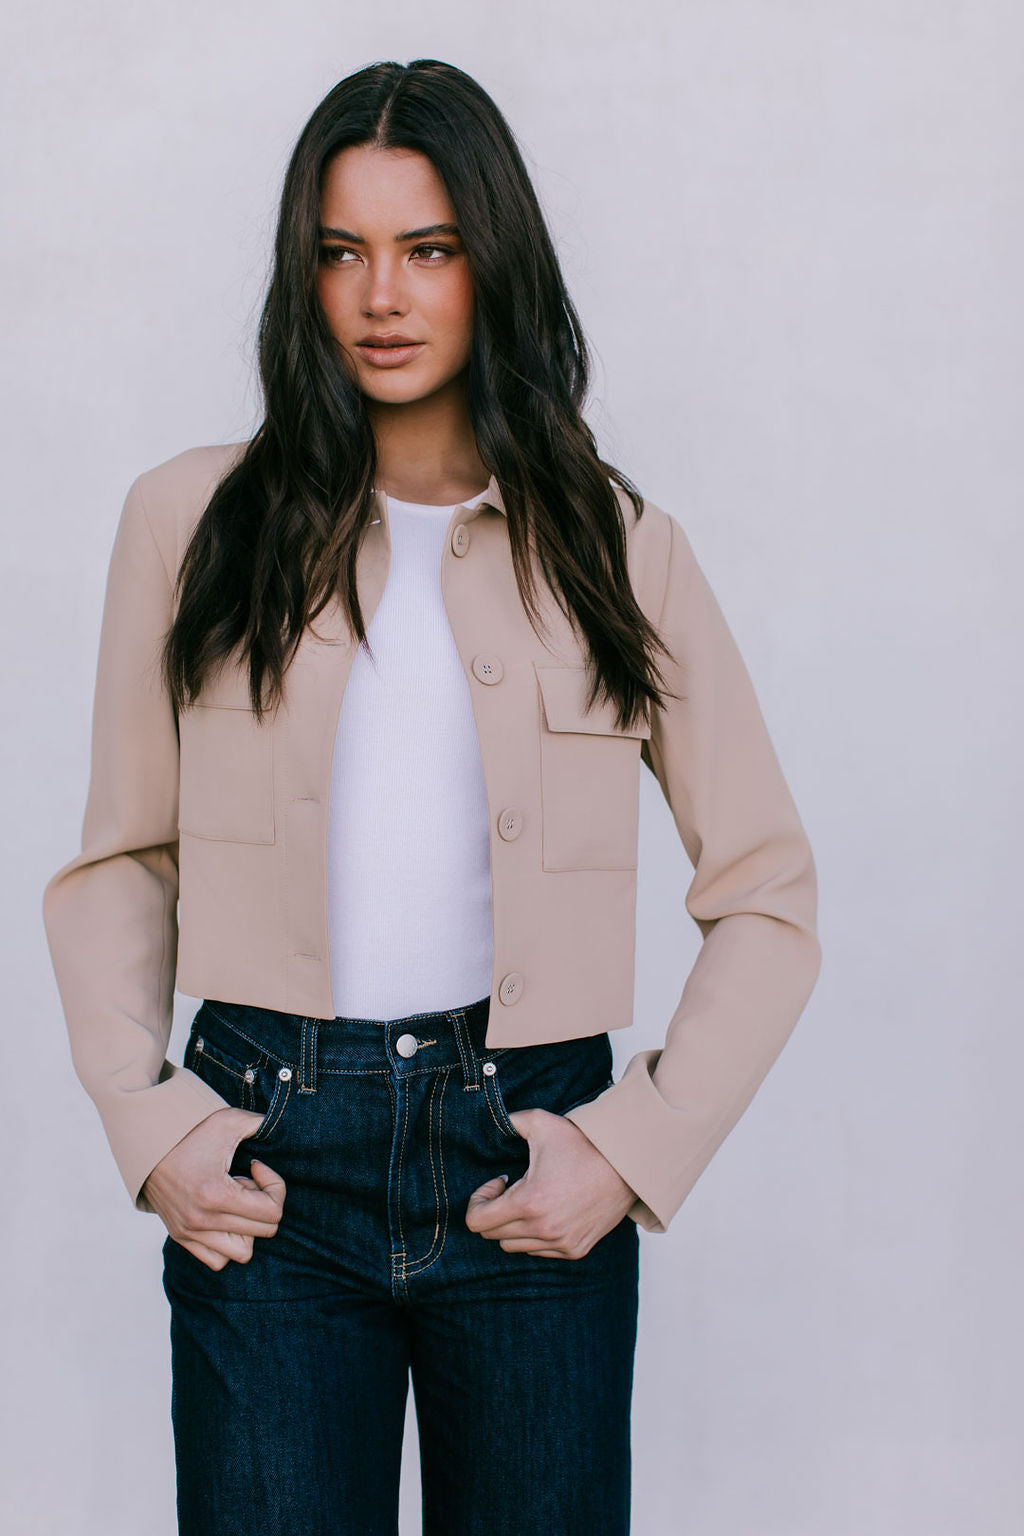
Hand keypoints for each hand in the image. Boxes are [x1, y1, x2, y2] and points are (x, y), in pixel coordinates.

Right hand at [141, 1107, 286, 1270]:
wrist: (147, 1141)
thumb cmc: (189, 1130)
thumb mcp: (229, 1120)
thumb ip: (261, 1123)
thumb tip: (283, 1128)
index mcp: (216, 1196)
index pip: (272, 1213)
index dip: (275, 1187)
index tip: (257, 1167)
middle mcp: (203, 1221)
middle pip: (263, 1231)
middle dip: (263, 1203)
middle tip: (245, 1181)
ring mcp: (190, 1232)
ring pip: (241, 1252)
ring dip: (248, 1227)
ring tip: (235, 1201)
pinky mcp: (180, 1236)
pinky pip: (217, 1259)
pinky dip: (228, 1243)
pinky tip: (224, 1215)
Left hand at [464, 1108, 636, 1259]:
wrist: (627, 1164)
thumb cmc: (583, 1143)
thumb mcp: (541, 1123)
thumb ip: (509, 1120)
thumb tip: (491, 1120)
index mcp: (529, 1202)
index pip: (476, 1222)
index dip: (479, 1200)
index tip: (499, 1181)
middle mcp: (543, 1229)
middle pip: (492, 1235)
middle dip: (494, 1210)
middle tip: (512, 1187)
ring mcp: (560, 1243)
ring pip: (514, 1246)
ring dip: (513, 1225)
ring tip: (531, 1199)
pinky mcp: (575, 1250)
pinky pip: (539, 1252)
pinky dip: (535, 1235)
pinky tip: (548, 1210)